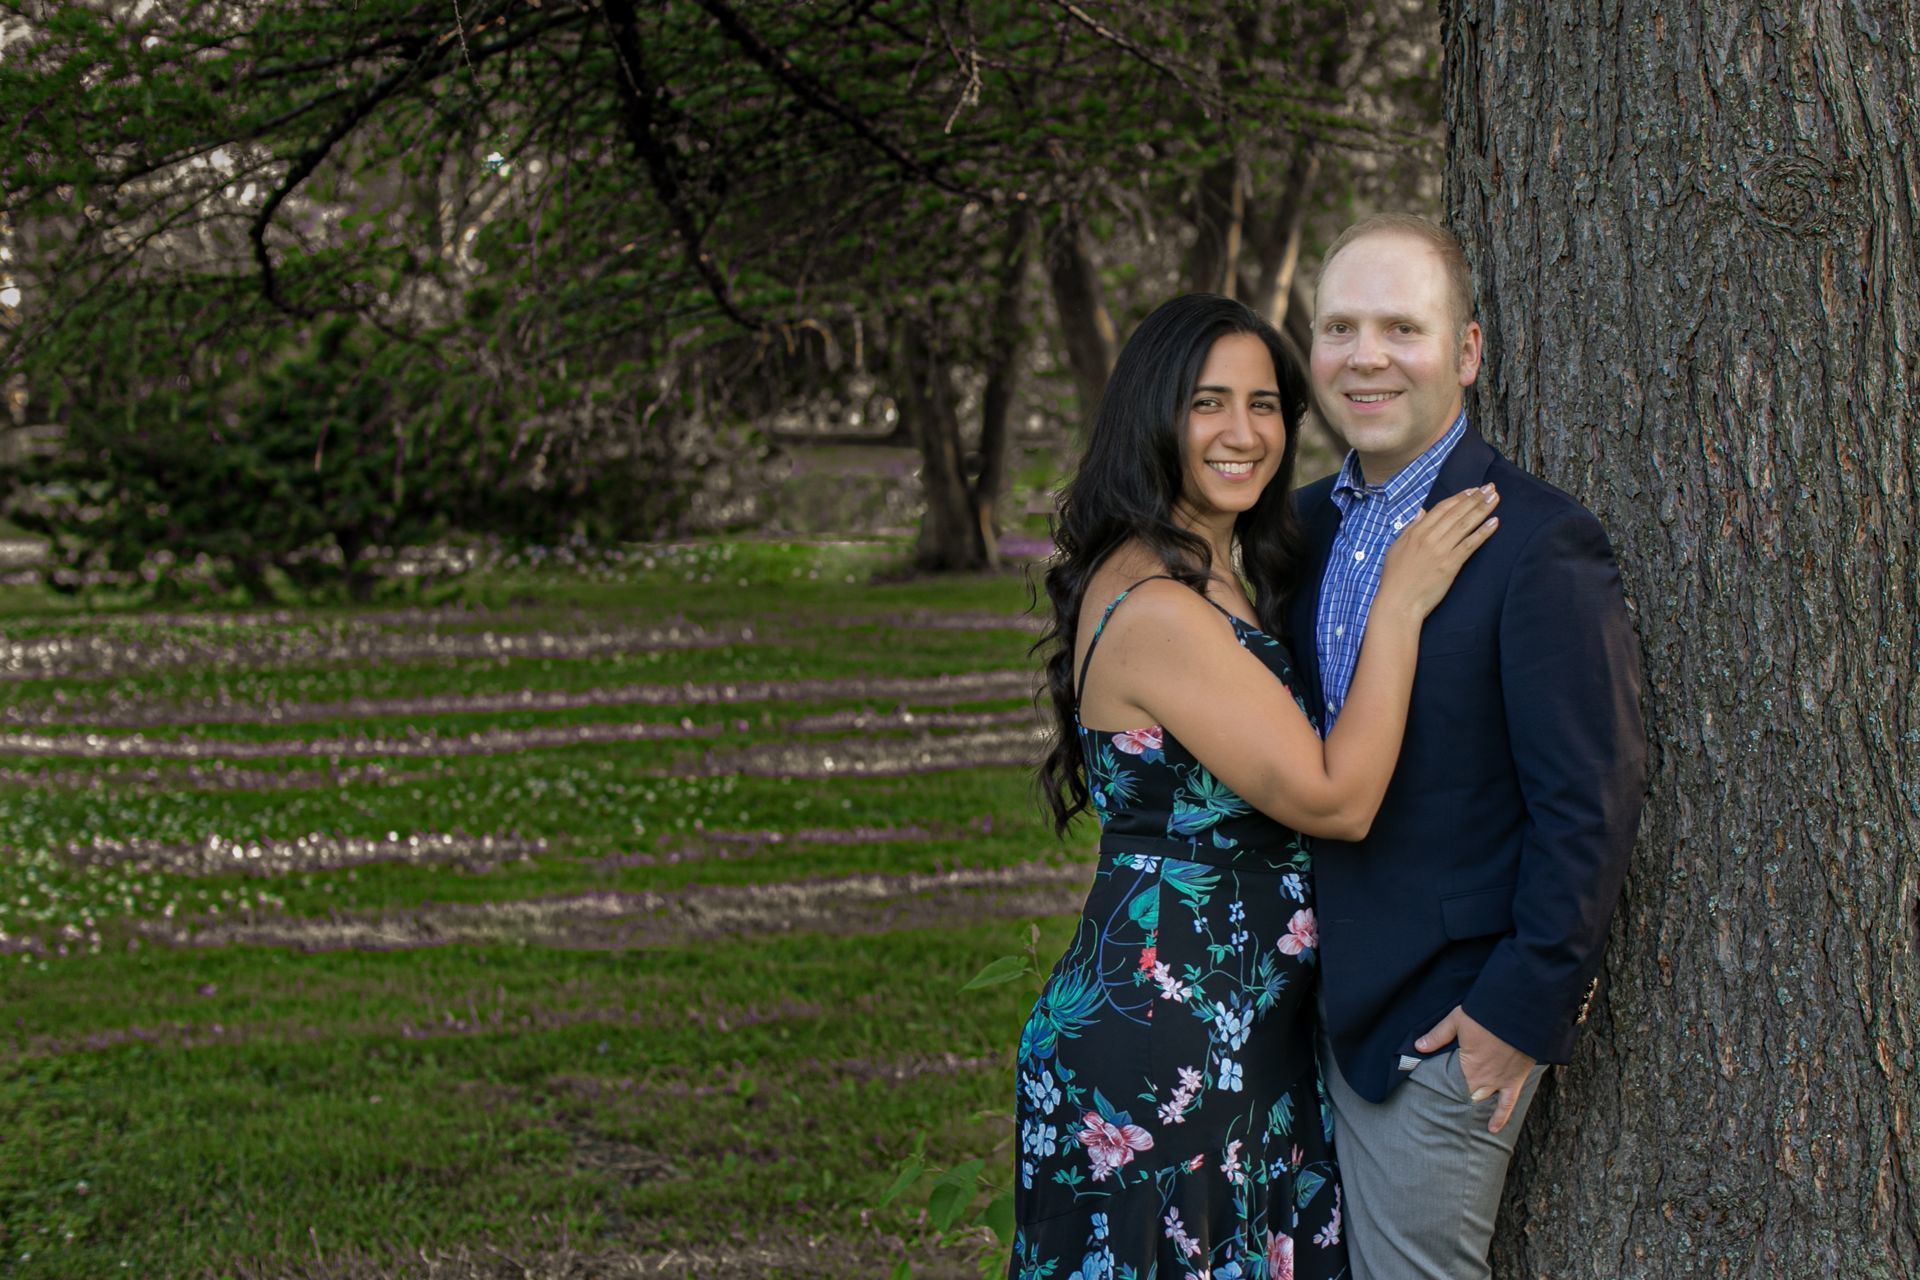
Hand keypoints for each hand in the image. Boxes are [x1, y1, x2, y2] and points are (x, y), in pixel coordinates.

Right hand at [1374, 485, 1500, 621]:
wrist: (1398, 603)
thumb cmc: (1395, 579)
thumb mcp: (1396, 548)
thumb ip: (1410, 528)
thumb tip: (1422, 512)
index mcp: (1416, 532)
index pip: (1441, 509)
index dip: (1459, 498)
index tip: (1472, 490)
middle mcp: (1429, 538)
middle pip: (1456, 513)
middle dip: (1475, 498)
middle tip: (1491, 487)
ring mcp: (1440, 550)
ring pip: (1464, 525)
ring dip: (1482, 509)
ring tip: (1495, 498)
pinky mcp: (1450, 565)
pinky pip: (1469, 545)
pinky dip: (1483, 532)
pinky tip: (1494, 522)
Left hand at [1417, 1004, 1535, 1134]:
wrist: (1520, 1012)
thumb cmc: (1487, 1014)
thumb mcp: (1457, 1020)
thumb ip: (1437, 1035)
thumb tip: (1418, 1046)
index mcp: (1468, 1065)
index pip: (1451, 1084)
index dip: (1442, 1089)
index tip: (1432, 1095)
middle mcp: (1484, 1078)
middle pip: (1466, 1094)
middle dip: (1456, 1098)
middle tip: (1444, 1105)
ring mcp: (1501, 1081)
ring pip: (1483, 1100)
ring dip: (1473, 1105)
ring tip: (1461, 1114)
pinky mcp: (1516, 1080)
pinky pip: (1508, 1104)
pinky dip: (1500, 1118)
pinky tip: (1492, 1129)